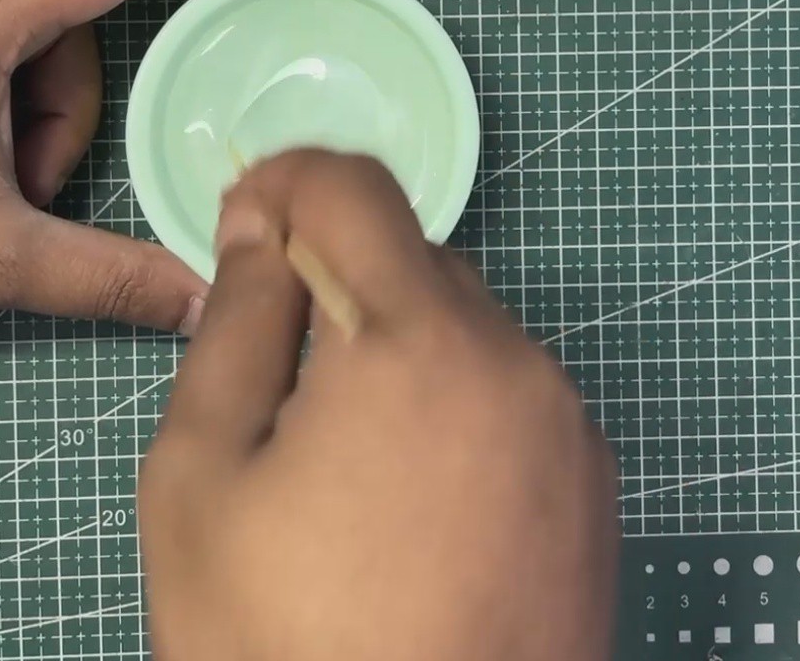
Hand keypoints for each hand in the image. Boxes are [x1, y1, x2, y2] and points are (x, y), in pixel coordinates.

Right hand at [141, 151, 619, 659]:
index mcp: (423, 342)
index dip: (284, 185)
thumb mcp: (203, 477)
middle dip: (339, 292)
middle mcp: (521, 366)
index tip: (240, 226)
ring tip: (339, 481)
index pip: (356, 189)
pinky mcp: (596, 496)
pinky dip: (456, 420)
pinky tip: (407, 516)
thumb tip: (263, 228)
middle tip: (273, 391)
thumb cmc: (284, 643)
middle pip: (418, 264)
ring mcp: (573, 434)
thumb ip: (236, 327)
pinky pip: (513, 407)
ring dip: (399, 361)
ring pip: (468, 338)